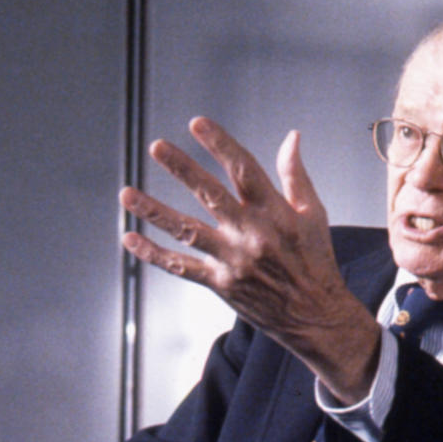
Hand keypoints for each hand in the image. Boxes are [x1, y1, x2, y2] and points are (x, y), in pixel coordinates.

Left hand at [120, 117, 380, 402]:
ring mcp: (233, 260)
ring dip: (155, 212)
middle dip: (183, 169)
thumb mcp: (313, 214)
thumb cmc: (315, 261)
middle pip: (211, 195)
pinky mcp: (220, 284)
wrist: (314, 317)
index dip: (220, 144)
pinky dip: (154, 254)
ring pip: (187, 231)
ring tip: (127, 194)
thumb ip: (295, 175)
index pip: (244, 170)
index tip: (197, 123)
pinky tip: (130, 238)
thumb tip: (292, 136)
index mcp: (275, 212)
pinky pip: (181, 267)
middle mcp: (251, 234)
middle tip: (157, 147)